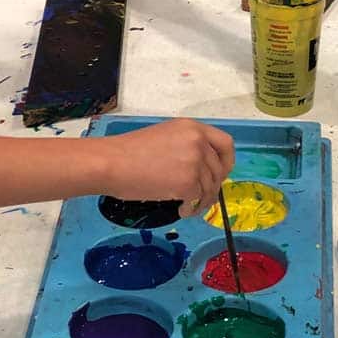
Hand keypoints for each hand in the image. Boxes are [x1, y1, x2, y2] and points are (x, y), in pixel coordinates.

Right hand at [100, 120, 232, 214]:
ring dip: (202, 201)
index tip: (220, 174)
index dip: (226, 162)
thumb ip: (186, 146)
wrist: (112, 162)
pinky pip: (198, 200)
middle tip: (202, 196)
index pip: (225, 144)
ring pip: (210, 188)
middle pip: (220, 169)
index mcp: (192, 127)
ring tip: (187, 206)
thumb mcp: (164, 137)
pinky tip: (181, 209)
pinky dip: (191, 208)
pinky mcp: (188, 182)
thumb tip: (200, 168)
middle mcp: (198, 141)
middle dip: (213, 186)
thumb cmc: (128, 152)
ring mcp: (195, 162)